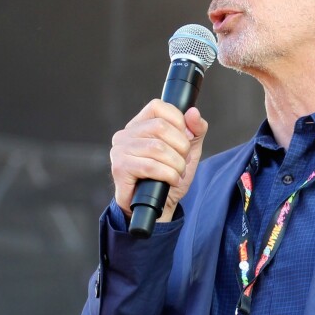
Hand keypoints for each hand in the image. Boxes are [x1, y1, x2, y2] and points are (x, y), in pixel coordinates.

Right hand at [110, 102, 207, 221]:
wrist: (157, 208)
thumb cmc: (169, 177)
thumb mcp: (188, 151)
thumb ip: (195, 130)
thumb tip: (193, 112)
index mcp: (139, 125)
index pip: (158, 106)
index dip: (178, 121)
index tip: (186, 140)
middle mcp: (125, 134)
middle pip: (160, 127)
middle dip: (181, 147)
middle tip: (183, 162)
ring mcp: (120, 151)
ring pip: (157, 148)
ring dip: (176, 164)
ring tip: (177, 174)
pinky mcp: (120, 168)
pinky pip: (150, 166)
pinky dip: (168, 175)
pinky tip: (171, 181)